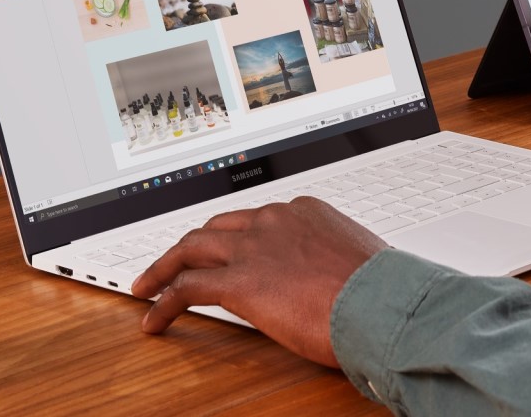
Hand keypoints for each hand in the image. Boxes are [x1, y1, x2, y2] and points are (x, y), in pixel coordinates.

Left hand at [132, 197, 385, 365]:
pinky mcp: (240, 282)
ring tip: (147, 286)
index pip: (255, 220)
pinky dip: (164, 302)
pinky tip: (154, 318)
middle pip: (216, 227)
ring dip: (164, 268)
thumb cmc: (383, 290)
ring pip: (191, 249)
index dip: (235, 239)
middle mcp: (275, 221)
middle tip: (173, 263)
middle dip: (190, 246)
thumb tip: (333, 281)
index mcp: (305, 212)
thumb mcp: (358, 261)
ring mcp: (254, 249)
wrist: (383, 303)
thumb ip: (333, 262)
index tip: (227, 252)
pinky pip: (187, 288)